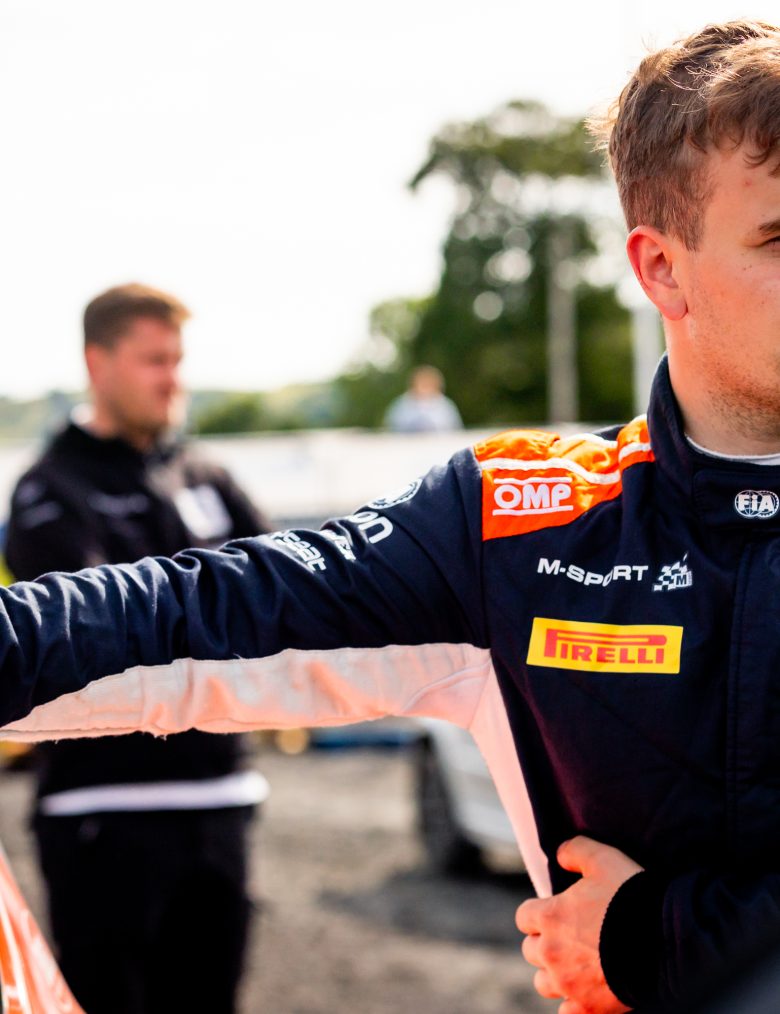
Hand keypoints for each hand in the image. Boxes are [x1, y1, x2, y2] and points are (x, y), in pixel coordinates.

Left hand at [515, 836, 640, 1013]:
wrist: (664, 940)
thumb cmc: (631, 896)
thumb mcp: (603, 858)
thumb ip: (575, 850)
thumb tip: (560, 854)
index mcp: (550, 917)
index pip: (524, 917)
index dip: (538, 913)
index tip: (555, 912)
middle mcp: (551, 953)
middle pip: (531, 950)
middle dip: (545, 942)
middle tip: (569, 937)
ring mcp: (568, 983)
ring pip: (543, 983)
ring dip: (554, 974)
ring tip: (576, 965)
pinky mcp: (588, 1007)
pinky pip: (566, 1012)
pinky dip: (573, 1003)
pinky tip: (586, 992)